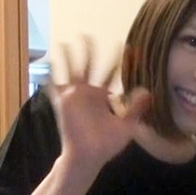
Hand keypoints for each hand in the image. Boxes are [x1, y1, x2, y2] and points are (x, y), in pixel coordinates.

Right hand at [44, 37, 151, 172]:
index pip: (110, 73)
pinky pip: (54, 88)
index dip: (118, 60)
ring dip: (68, 58)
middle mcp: (87, 93)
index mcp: (102, 96)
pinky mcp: (63, 105)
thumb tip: (148, 91)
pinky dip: (49, 77)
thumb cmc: (106, 145)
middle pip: (89, 66)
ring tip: (65, 44)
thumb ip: (136, 109)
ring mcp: (74, 97)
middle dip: (89, 51)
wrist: (89, 158)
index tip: (128, 47)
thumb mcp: (127, 126)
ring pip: (70, 72)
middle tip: (89, 35)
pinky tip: (48, 65)